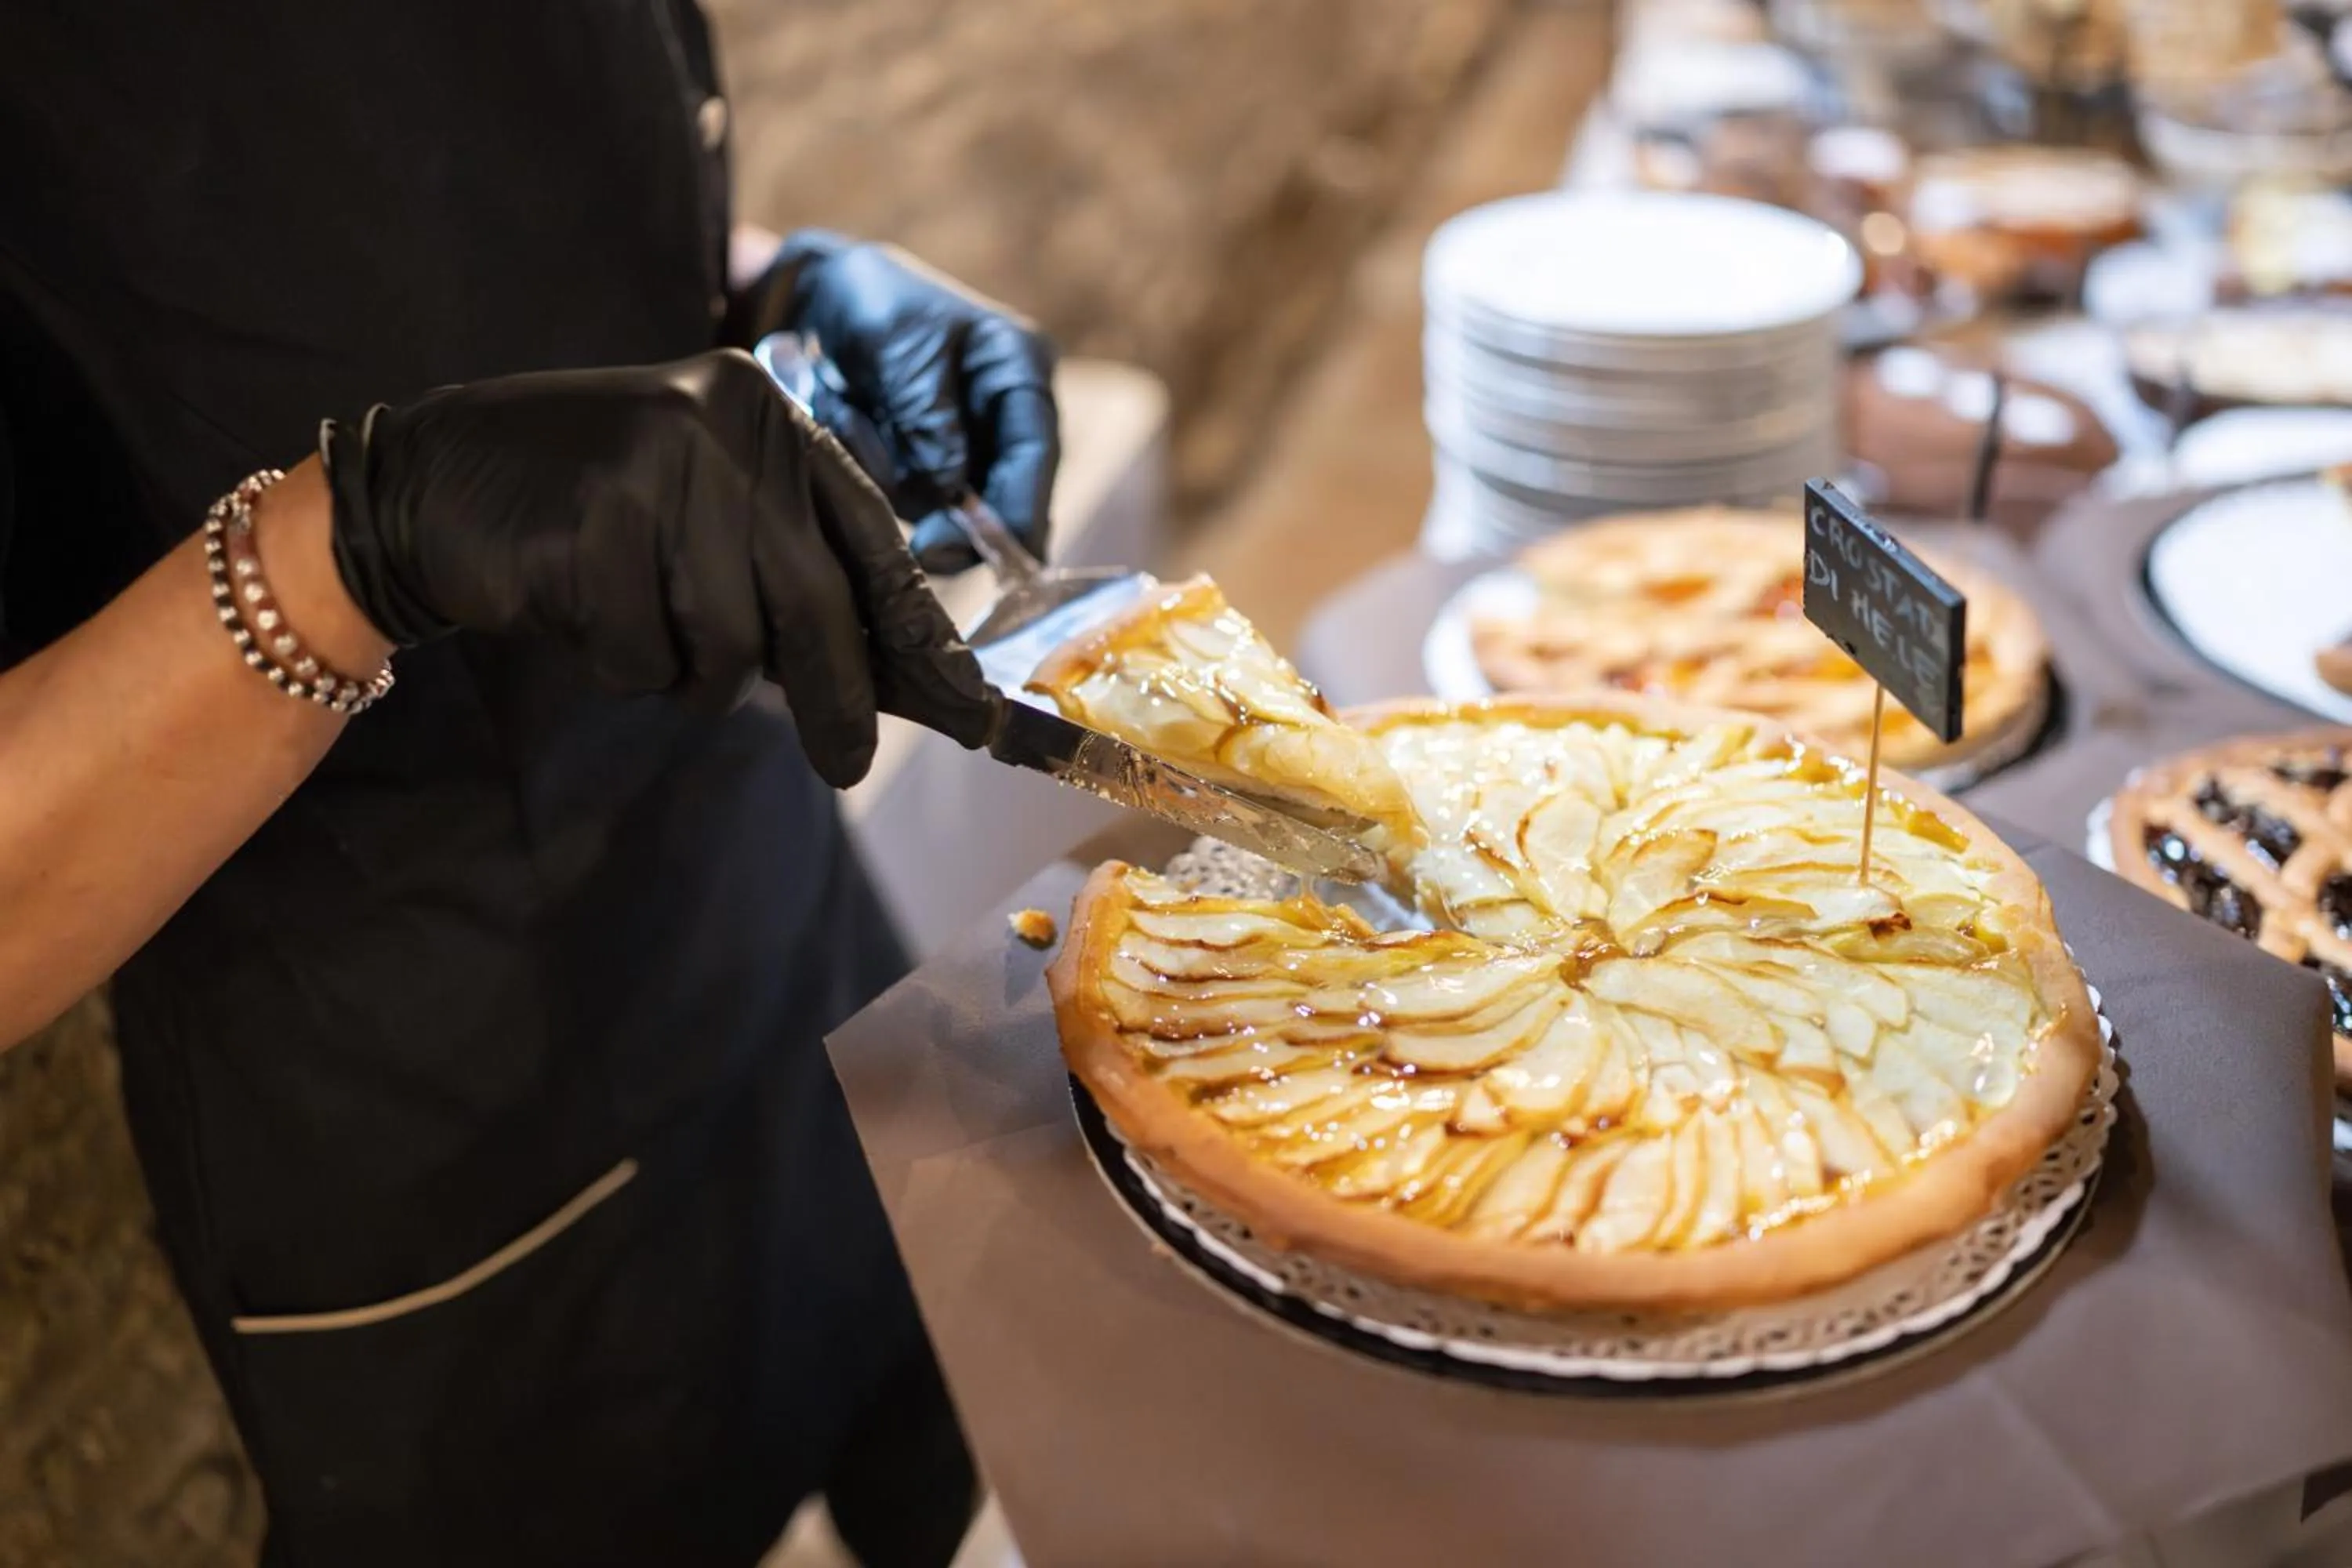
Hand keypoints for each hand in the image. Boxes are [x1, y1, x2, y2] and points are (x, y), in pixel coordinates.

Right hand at [320, 350, 996, 787]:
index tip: (968, 707)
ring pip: (727, 642)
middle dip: (836, 699)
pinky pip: (643, 655)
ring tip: (637, 632)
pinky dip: (619, 663)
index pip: (872, 539)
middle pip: (816, 603)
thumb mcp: (703, 507)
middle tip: (846, 767)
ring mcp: (657, 466)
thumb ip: (788, 567)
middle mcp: (724, 426)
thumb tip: (895, 675)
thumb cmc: (590, 511)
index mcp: (767, 413)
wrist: (432, 482)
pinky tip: (578, 611)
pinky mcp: (592, 522)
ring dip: (689, 675)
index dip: (916, 634)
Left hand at [747, 232, 1059, 572]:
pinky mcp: (933, 463)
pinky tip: (849, 419)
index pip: (1036, 455)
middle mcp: (1005, 415)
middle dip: (958, 520)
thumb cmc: (873, 303)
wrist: (826, 292)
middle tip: (921, 546)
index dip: (1020, 513)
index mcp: (1019, 370)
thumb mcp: (902, 351)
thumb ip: (930, 423)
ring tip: (848, 411)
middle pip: (1006, 498)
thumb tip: (951, 496)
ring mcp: (970, 444)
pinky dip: (875, 472)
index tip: (989, 553)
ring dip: (895, 479)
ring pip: (950, 506)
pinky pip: (912, 498)